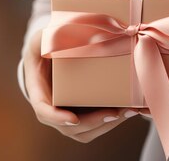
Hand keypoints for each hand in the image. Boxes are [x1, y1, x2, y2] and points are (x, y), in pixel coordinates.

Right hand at [22, 30, 138, 142]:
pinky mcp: (81, 114)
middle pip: (69, 127)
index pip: (43, 110)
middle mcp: (51, 108)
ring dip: (107, 125)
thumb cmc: (42, 46)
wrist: (46, 57)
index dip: (57, 117)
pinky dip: (112, 121)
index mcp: (38, 90)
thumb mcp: (40, 39)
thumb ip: (48, 37)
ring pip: (85, 131)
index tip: (74, 118)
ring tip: (128, 111)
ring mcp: (66, 114)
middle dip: (94, 122)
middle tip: (114, 113)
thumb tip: (70, 36)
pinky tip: (129, 110)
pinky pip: (95, 126)